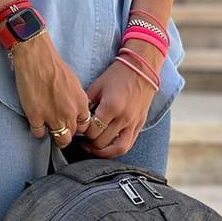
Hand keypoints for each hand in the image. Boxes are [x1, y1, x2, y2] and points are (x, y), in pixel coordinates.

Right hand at [11, 33, 90, 147]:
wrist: (36, 58)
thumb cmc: (55, 67)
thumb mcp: (75, 85)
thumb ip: (77, 102)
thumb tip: (75, 113)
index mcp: (80, 104)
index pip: (84, 127)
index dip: (76, 126)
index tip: (70, 124)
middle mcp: (69, 113)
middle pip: (71, 135)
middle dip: (65, 132)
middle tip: (57, 125)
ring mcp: (52, 117)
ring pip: (59, 140)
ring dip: (53, 134)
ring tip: (47, 125)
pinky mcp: (36, 117)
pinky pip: (38, 134)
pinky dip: (37, 129)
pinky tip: (35, 119)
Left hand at [82, 43, 160, 158]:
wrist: (142, 68)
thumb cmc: (117, 75)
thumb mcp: (97, 86)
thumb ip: (87, 104)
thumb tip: (79, 120)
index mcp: (111, 106)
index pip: (92, 130)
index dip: (83, 131)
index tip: (81, 127)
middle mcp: (124, 117)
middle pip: (102, 141)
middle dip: (90, 141)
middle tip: (85, 137)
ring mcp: (133, 123)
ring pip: (117, 149)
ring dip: (103, 152)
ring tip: (94, 148)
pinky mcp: (140, 125)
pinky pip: (128, 145)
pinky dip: (116, 150)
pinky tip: (108, 147)